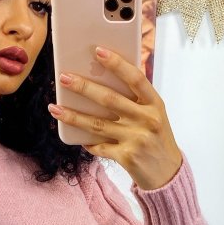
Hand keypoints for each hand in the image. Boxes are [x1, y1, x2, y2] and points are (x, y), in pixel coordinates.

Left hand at [49, 46, 183, 191]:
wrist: (168, 174)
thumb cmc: (157, 138)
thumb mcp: (155, 115)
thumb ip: (137, 99)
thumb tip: (103, 79)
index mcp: (155, 105)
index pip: (135, 79)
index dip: (117, 63)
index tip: (98, 51)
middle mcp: (147, 120)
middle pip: (110, 99)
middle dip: (83, 87)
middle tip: (64, 77)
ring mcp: (136, 139)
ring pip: (97, 124)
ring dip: (73, 115)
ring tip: (55, 108)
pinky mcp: (126, 157)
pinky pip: (99, 147)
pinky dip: (86, 142)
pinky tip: (75, 136)